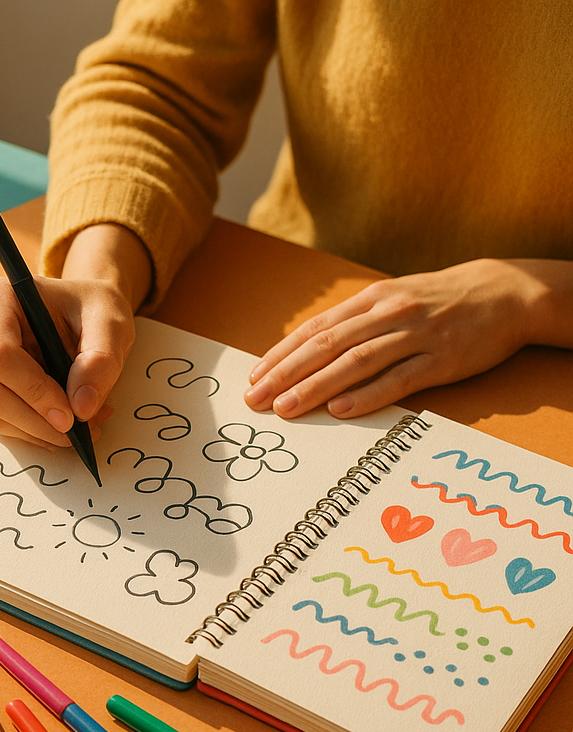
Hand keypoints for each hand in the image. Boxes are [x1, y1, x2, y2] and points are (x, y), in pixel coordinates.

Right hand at [0, 223, 151, 447]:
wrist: (82, 313)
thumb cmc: (91, 308)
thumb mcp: (111, 323)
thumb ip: (101, 360)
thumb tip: (82, 407)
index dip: (34, 391)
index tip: (71, 415)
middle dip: (37, 421)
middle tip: (80, 432)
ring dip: (37, 432)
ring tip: (81, 428)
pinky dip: (31, 432)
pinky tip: (61, 425)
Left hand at [243, 259, 556, 418]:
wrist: (506, 292)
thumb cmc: (437, 302)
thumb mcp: (392, 299)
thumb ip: (353, 323)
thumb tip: (305, 350)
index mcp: (371, 300)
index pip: (315, 330)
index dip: (281, 355)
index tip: (254, 378)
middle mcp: (388, 315)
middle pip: (326, 347)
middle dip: (285, 374)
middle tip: (255, 399)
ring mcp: (416, 337)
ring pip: (356, 363)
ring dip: (316, 387)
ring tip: (286, 408)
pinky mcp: (443, 361)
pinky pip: (399, 380)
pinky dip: (367, 396)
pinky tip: (340, 410)